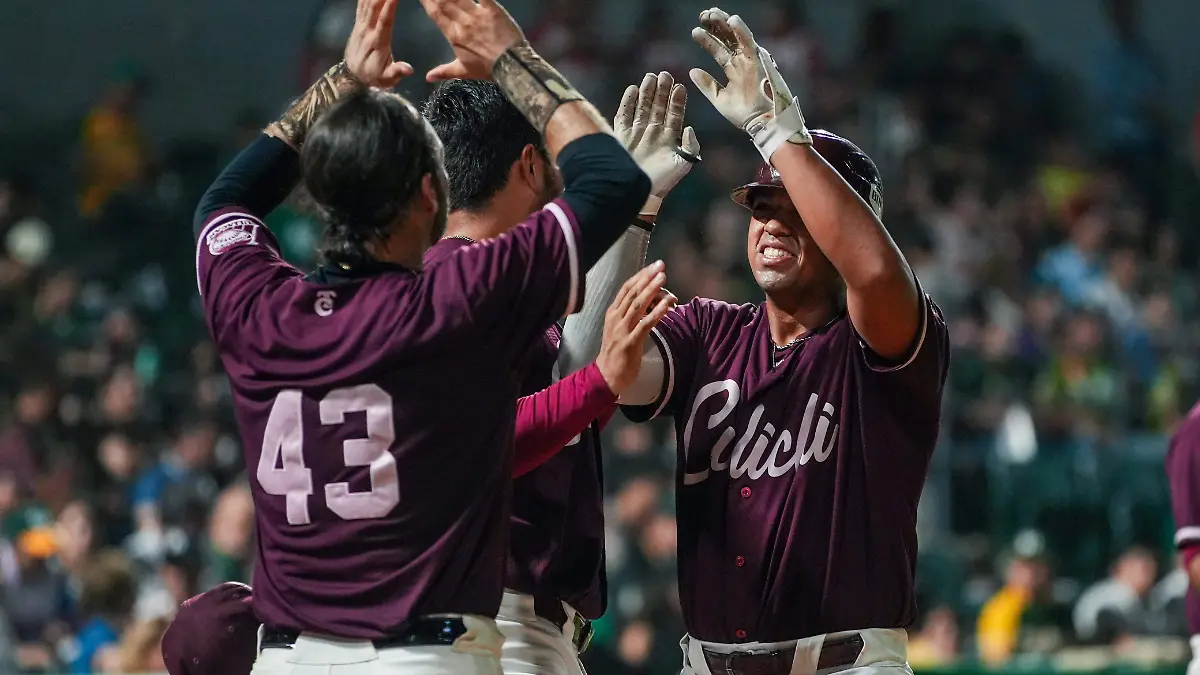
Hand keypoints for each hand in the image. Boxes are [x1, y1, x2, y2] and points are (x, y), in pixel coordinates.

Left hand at [345, 0, 413, 87]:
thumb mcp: (387, 79)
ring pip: (367, 3)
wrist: (353, 78)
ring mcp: (361, 26)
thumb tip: (410, 69)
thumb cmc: (375, 77)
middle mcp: (367, 31)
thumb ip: (397, 72)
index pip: (385, 21)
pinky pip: (360, 5)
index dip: (389, 7)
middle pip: (374, 7)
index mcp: (378, 43)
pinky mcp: (358, 24)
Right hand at [419, 0, 525, 80]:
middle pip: (443, 1)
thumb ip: (444, 71)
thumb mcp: (464, 71)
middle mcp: (462, 22)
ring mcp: (477, 14)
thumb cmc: (488, 69)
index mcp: (454, 35)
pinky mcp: (493, 9)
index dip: (426, 1)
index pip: (435, 14)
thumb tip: (427, 77)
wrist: (512, 66)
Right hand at [596, 261, 677, 395]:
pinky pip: (645, 324)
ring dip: (652, 290)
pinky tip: (667, 305)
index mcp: (612, 313)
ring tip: (663, 279)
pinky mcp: (630, 342)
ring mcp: (622, 330)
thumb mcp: (620, 328)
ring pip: (638, 305)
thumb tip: (651, 300)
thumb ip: (632, 314)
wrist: (607, 375)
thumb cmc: (616, 351)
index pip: (626, 288)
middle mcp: (616, 318)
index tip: (654, 266)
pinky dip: (656, 312)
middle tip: (661, 266)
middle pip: (633, 293)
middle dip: (647, 278)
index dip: (641, 276)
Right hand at [615, 72, 700, 201]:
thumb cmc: (663, 180)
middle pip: (658, 107)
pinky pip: (624, 115)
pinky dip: (627, 102)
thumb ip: (690, 146)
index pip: (675, 114)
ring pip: (642, 107)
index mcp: (669, 139)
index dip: (678, 100)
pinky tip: (632, 89)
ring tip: (650, 77)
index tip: (680, 85)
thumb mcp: (683, 163)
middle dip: (662, 90)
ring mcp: (637, 134)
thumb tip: (688, 128)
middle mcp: (653, 133)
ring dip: (646, 92)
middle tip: (665, 74)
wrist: (639, 192)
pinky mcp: (622, 137)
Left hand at [689, 8, 808, 158]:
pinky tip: (732, 20)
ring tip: (712, 13)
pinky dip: (741, 31)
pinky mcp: (758, 61)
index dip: (707, 39)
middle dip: (715, 26)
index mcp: (733, 69)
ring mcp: (750, 60)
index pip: (718, 50)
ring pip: (737, 36)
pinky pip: (749, 42)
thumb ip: (707, 84)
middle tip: (703, 15)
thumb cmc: (743, 114)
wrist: (760, 123)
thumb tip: (692, 71)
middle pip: (727, 38)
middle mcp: (742, 61)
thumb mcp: (719, 98)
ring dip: (725, 23)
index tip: (695, 31)